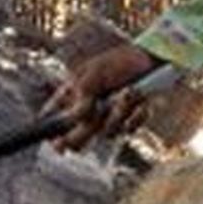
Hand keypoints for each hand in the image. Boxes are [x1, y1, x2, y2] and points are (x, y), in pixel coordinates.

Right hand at [42, 44, 158, 152]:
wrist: (150, 60)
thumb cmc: (118, 61)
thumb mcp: (95, 73)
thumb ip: (82, 94)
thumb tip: (75, 117)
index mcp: (72, 96)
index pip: (53, 119)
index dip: (52, 133)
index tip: (56, 143)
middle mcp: (88, 110)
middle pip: (77, 137)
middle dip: (85, 132)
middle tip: (93, 121)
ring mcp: (107, 117)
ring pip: (106, 133)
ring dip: (117, 115)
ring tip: (126, 94)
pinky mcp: (128, 121)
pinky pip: (128, 130)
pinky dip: (136, 117)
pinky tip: (140, 103)